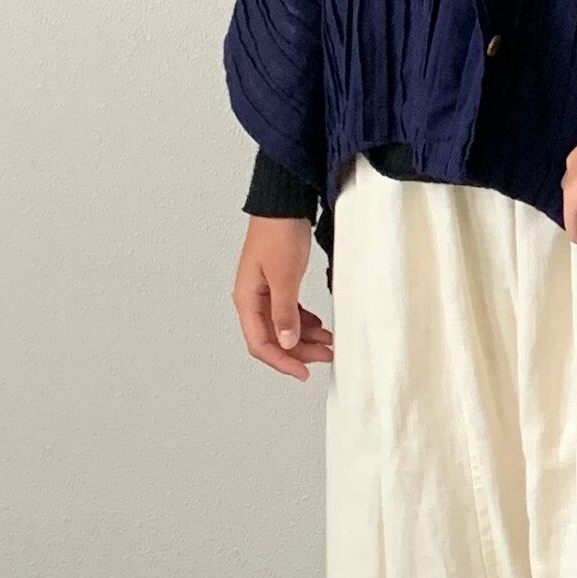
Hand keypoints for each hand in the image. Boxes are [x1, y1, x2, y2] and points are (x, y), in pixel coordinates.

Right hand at [234, 216, 333, 380]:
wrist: (283, 204)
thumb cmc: (279, 233)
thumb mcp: (284, 276)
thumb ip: (285, 311)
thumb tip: (286, 342)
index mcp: (247, 299)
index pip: (260, 343)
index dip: (282, 361)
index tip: (303, 372)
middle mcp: (253, 299)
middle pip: (273, 339)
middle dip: (299, 352)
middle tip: (326, 356)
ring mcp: (265, 293)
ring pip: (283, 327)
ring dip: (305, 338)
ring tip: (329, 343)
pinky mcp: (278, 285)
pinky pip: (290, 313)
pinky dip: (305, 322)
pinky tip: (320, 326)